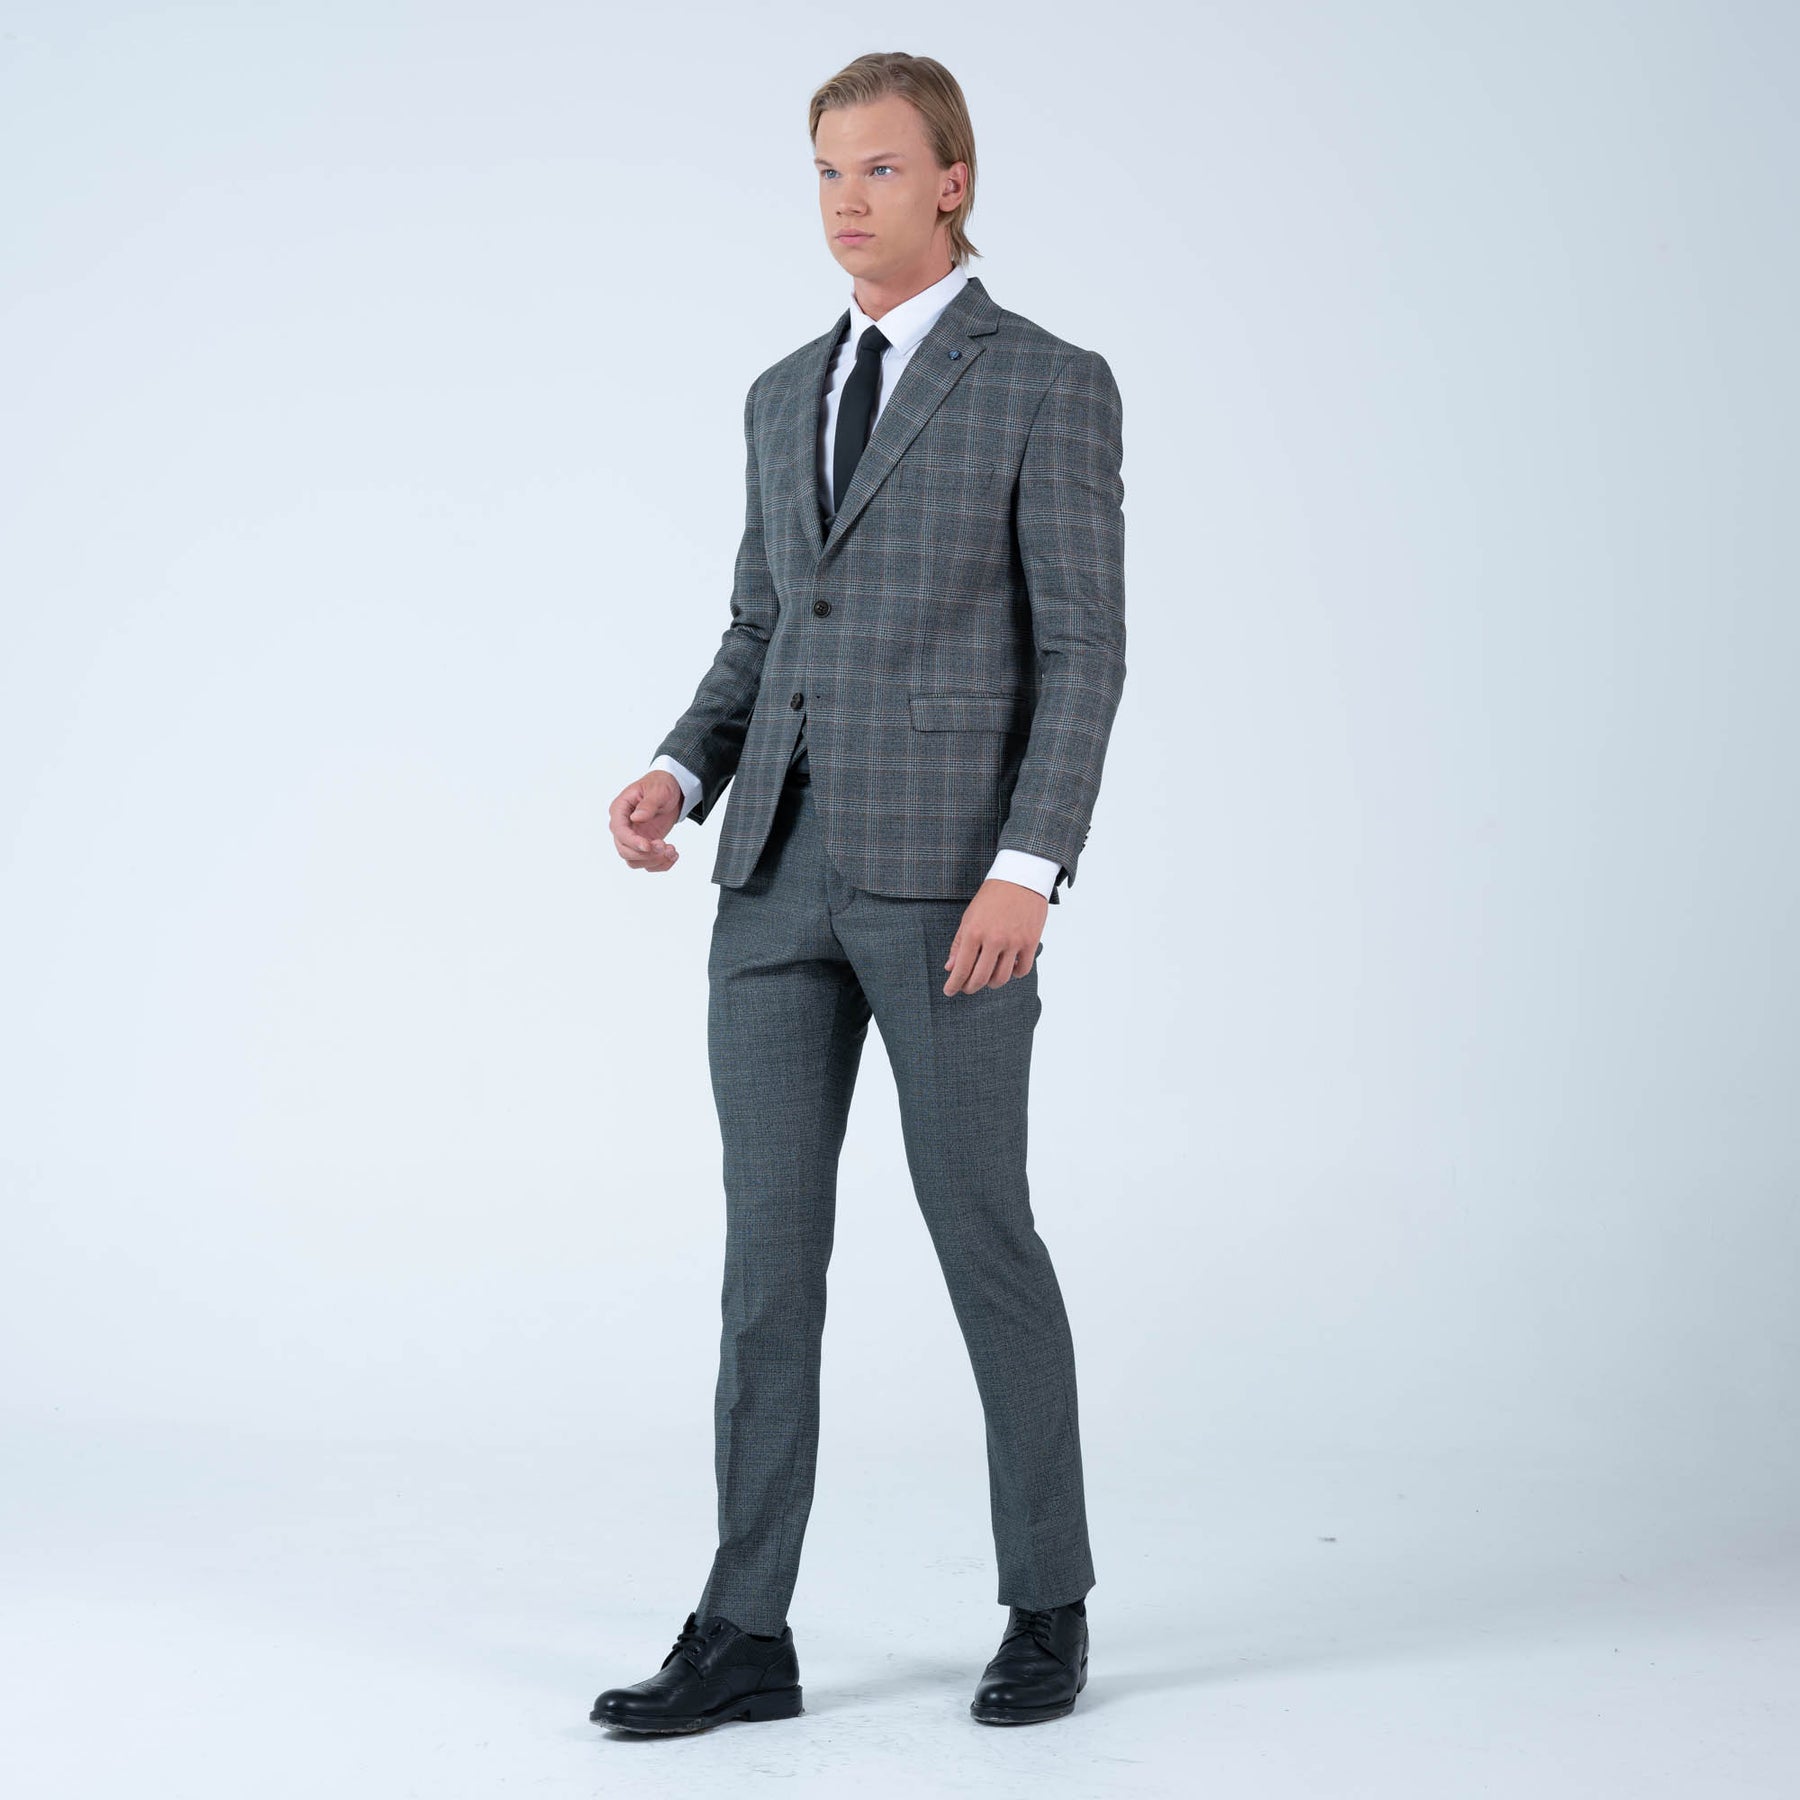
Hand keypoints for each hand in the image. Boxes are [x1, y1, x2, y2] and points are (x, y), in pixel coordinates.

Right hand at [610, 771, 684, 871]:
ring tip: (672, 851)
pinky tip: (673, 855)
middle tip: (665, 847)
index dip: (632, 842)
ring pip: (634, 861)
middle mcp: (623, 826)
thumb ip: (648, 804)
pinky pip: (647, 863)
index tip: (649, 846)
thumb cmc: (661, 785)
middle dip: (645, 854)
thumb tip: (636, 817)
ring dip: (654, 861)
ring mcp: (633, 837)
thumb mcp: (657, 790)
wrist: (673, 790)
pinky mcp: (645, 845)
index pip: (620, 832)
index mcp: (620, 809)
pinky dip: (661, 864)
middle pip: (624, 851)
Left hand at [943, 878, 1048, 995]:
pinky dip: (1014, 974)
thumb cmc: (993, 896)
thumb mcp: (969, 917)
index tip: (950, 991)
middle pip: (980, 978)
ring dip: (991, 983)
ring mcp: (1014, 942)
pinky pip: (1022, 970)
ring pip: (1001, 978)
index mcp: (974, 932)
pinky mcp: (1031, 942)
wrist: (1021, 878)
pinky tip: (1008, 967)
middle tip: (967, 988)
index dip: (954, 984)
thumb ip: (959, 943)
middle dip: (970, 987)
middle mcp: (993, 939)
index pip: (961, 968)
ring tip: (988, 977)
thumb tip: (950, 967)